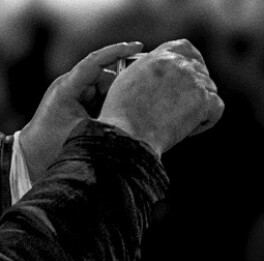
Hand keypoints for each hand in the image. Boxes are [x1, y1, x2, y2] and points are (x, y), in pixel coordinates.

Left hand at [17, 41, 143, 182]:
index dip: (117, 51)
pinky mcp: (76, 101)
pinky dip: (107, 105)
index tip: (137, 46)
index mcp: (66, 88)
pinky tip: (111, 119)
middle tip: (134, 100)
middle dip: (120, 87)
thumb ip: (105, 115)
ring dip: (114, 100)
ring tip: (115, 118)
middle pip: (104, 75)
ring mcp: (72, 93)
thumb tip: (132, 104)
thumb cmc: (50, 145)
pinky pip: (99, 97)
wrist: (29, 155)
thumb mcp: (81, 132)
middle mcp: (69, 85)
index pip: (94, 61)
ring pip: (104, 87)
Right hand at [97, 39, 223, 156]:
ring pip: (210, 90)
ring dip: (199, 105)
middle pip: (200, 72)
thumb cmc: (121, 116)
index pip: (184, 48)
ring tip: (179, 122)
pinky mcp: (204, 101)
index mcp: (159, 57)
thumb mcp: (127, 81)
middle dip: (195, 88)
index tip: (190, 71)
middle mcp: (179, 64)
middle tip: (182, 108)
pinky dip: (207, 120)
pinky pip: (216, 108)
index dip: (191, 59)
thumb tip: (160, 78)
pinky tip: (189, 130)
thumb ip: (147, 72)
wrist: (127, 134)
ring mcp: (194, 81)